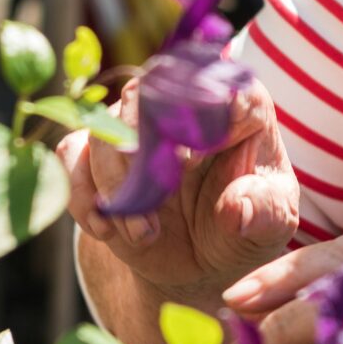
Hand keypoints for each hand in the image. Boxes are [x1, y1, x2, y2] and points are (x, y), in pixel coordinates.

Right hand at [59, 75, 298, 305]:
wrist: (202, 260)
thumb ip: (263, 212)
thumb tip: (237, 206)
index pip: (216, 83)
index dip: (199, 116)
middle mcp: (181, 103)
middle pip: (146, 96)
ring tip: (144, 233)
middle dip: (146, 154)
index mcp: (237, 105)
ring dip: (117, 187)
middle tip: (159, 199)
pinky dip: (82, 195)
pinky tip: (107, 230)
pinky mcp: (97, 152)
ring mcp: (135, 125)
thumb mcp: (270, 225)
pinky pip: (72, 155)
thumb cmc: (245, 227)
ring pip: (105, 130)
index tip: (194, 161)